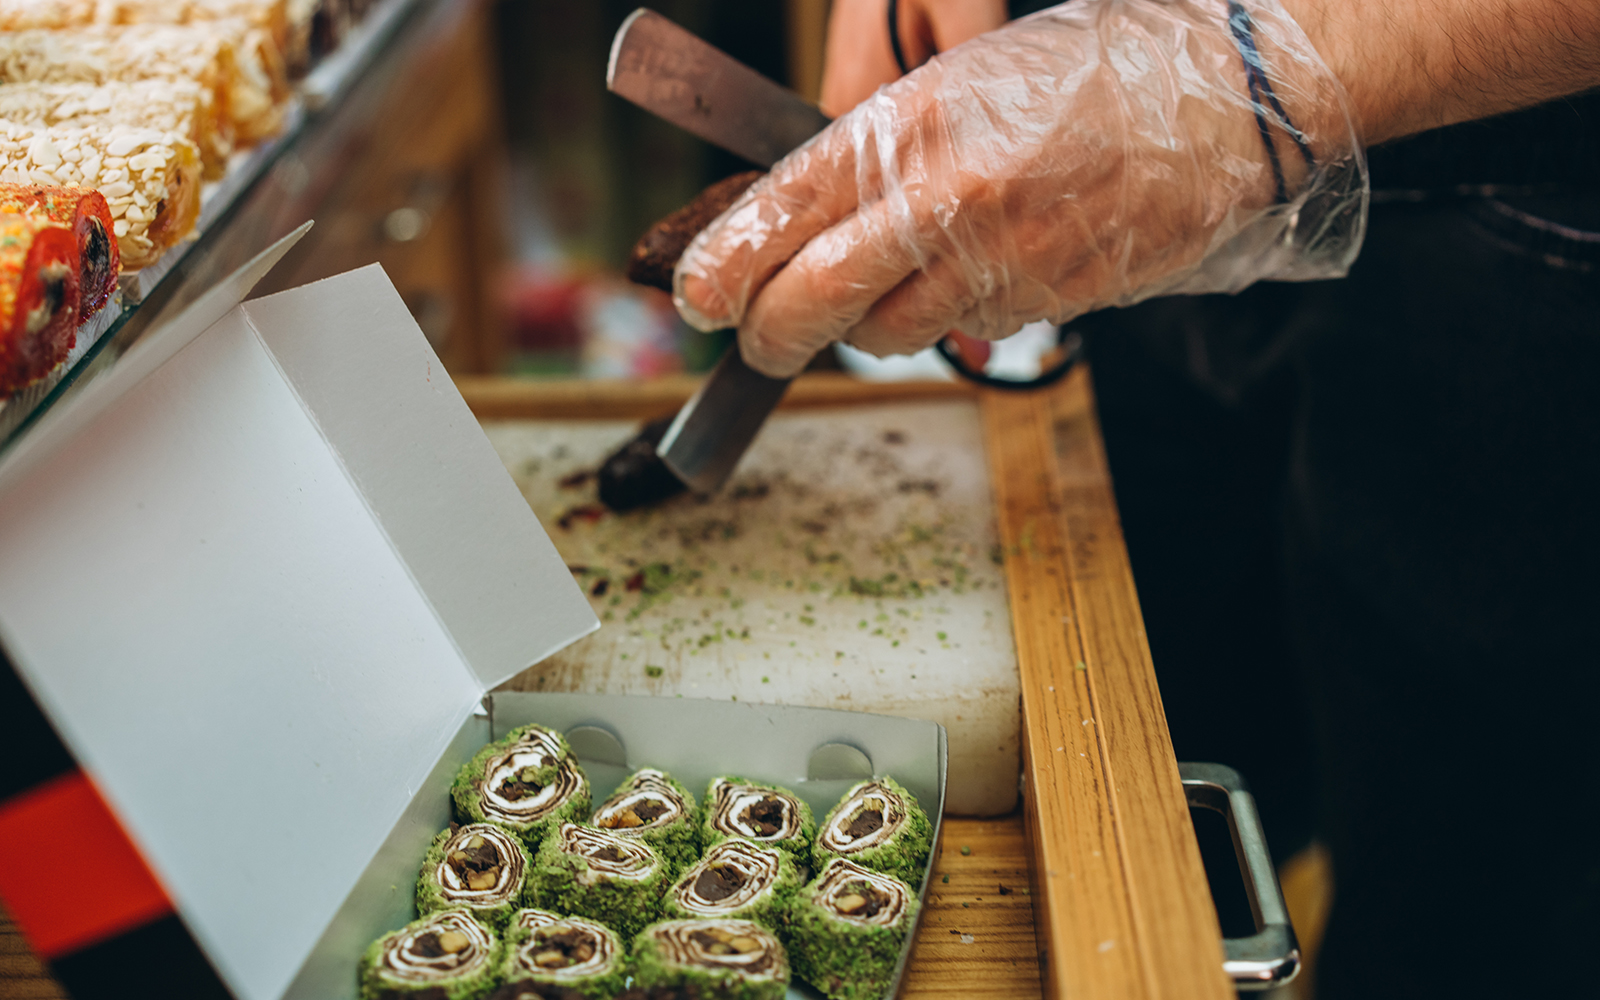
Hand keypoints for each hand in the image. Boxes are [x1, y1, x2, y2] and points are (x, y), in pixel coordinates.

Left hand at [676, 0, 1364, 376]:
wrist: (1224, 97)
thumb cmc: (1090, 70)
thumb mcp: (961, 79)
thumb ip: (878, 147)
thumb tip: (806, 213)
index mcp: (911, 125)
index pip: (782, 208)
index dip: (726, 263)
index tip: (696, 294)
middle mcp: (944, 199)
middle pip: (815, 299)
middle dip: (768, 332)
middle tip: (751, 337)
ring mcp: (997, 259)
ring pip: (885, 332)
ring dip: (857, 328)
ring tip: (865, 295)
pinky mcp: (1043, 302)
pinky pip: (959, 328)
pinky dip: (934, 319)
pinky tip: (951, 279)